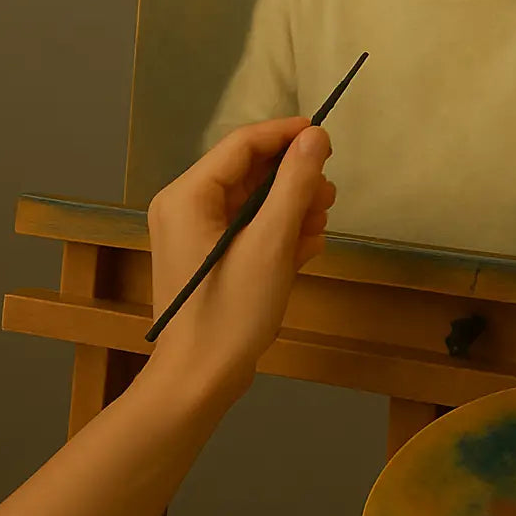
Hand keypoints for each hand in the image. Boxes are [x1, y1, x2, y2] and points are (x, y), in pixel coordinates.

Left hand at [145, 118, 335, 408]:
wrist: (200, 380)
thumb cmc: (232, 310)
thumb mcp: (271, 243)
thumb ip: (295, 184)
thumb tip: (316, 136)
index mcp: (188, 194)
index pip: (243, 143)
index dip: (287, 135)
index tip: (329, 138)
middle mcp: (185, 205)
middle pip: (249, 171)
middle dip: (293, 179)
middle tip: (329, 195)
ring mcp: (195, 233)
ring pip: (253, 201)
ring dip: (291, 207)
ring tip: (321, 224)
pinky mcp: (209, 257)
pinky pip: (247, 228)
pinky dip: (278, 231)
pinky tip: (308, 247)